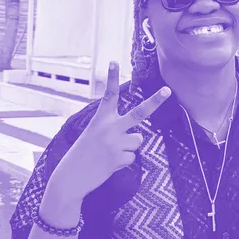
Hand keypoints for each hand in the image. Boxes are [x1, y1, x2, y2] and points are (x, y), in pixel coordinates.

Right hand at [51, 61, 171, 199]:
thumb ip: (114, 130)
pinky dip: (124, 162)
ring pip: (138, 139)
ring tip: (111, 153)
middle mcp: (109, 128)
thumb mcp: (93, 134)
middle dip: (155, 101)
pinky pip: (133, 157)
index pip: (109, 95)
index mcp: (101, 119)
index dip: (112, 78)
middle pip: (139, 113)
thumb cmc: (83, 154)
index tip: (113, 61)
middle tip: (167, 91)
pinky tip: (109, 164)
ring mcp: (115, 142)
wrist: (71, 177)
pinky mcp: (119, 158)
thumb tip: (138, 137)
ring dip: (129, 147)